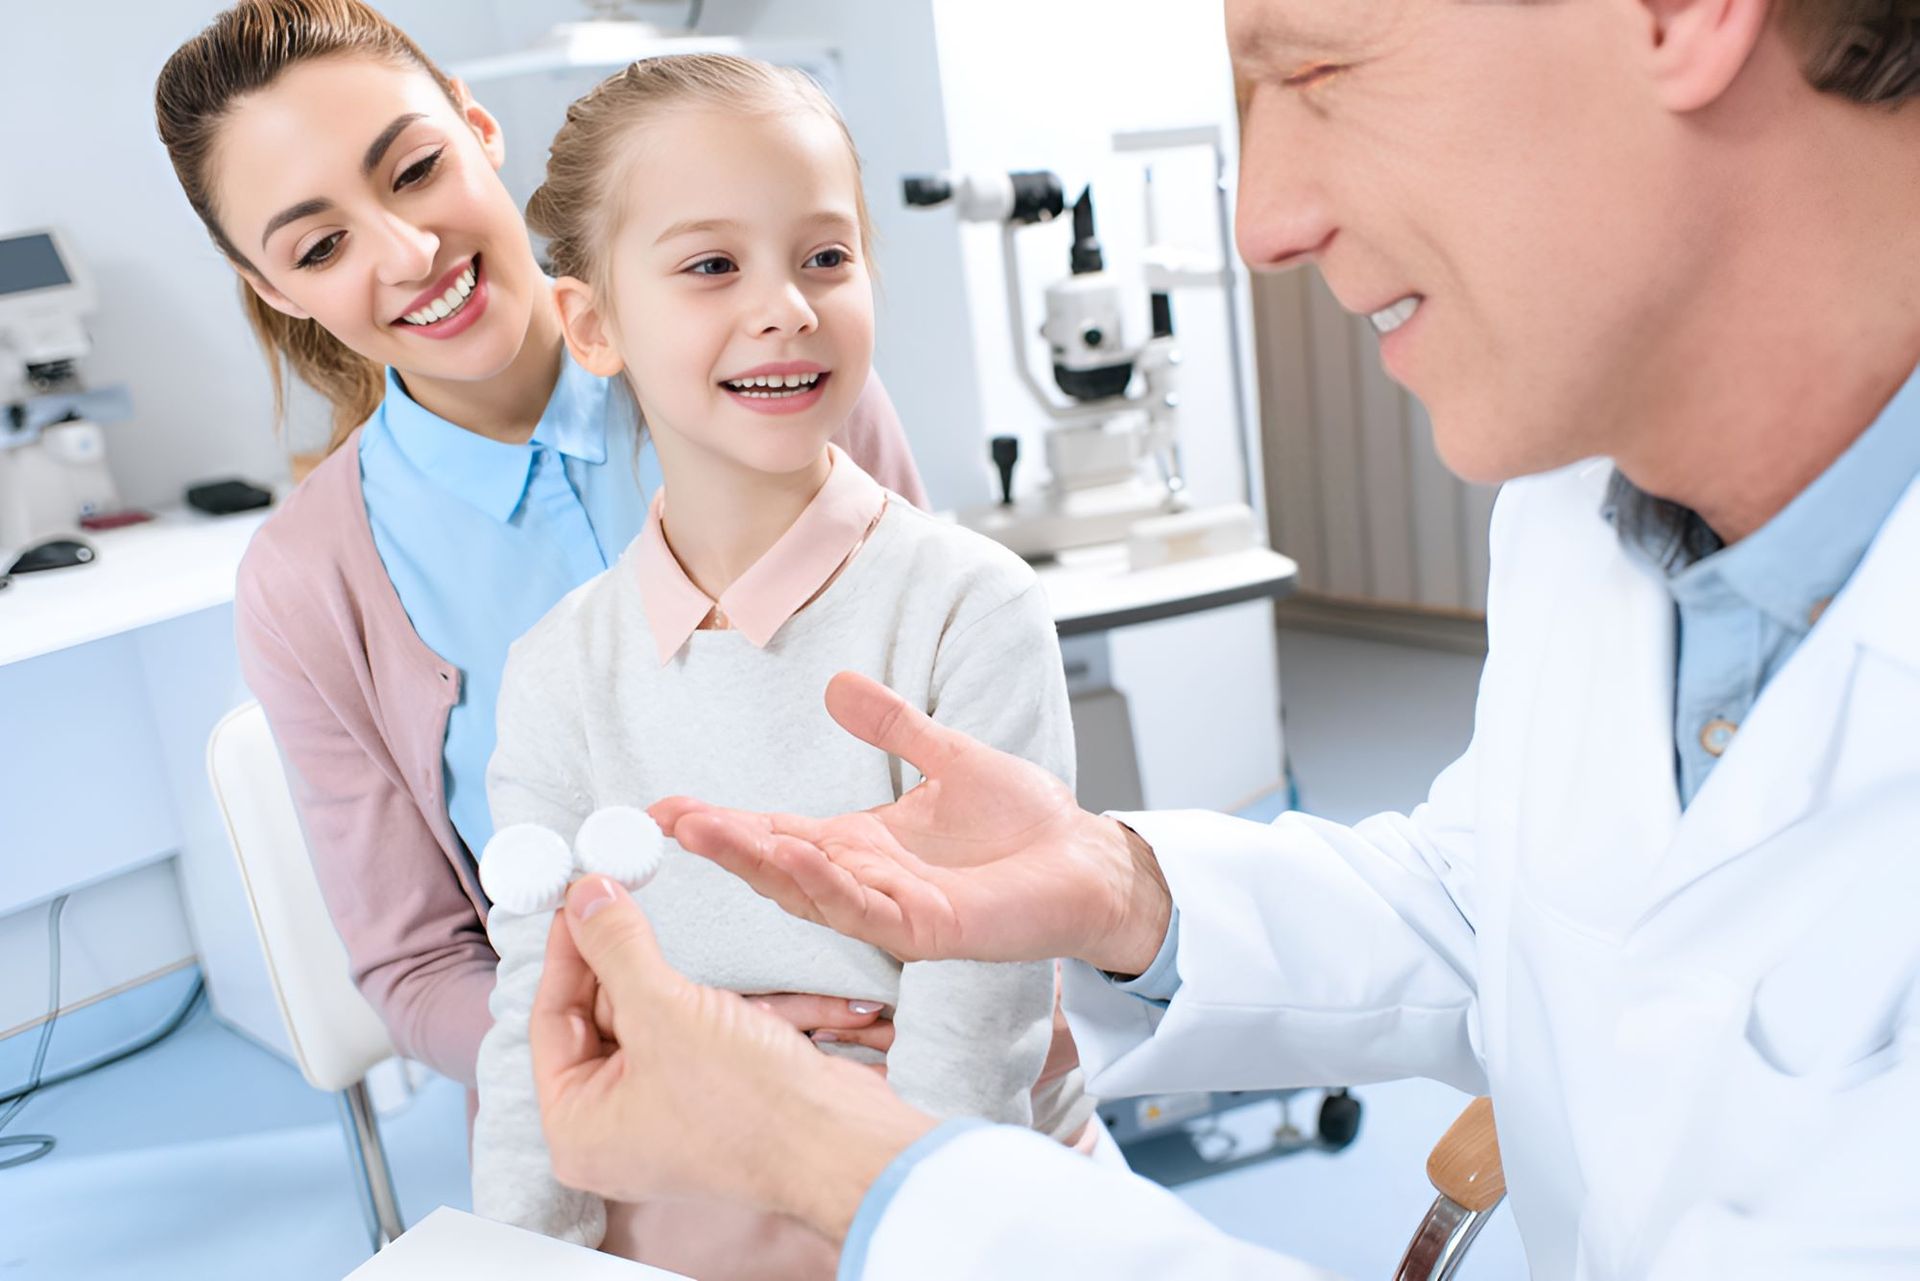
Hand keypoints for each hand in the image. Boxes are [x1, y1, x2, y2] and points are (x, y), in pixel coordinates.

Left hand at [529, 876, 934, 1240]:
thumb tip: (584, 898)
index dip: (566, 950)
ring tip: (659, 915)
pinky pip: (691, 1030)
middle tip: (619, 891)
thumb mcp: (663, 1010)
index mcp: (578, 1126)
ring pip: (650, 1017)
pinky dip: (703, 997)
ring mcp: (666, 1109)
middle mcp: (615, 1125)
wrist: (839, 1140)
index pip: (552, 1019)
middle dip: (617, 957)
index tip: (577, 897)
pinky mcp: (712, 1092)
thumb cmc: (746, 1107)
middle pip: (598, 1016)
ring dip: (665, 971)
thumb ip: (616, 947)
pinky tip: (716, 964)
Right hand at [652, 671, 1173, 976]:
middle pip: (775, 865)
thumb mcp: (949, 756)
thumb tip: (837, 684)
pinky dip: (826, 884)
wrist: (1088, 860)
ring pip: (808, 890)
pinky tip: (795, 856)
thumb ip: (893, 726)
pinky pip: (866, 910)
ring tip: (707, 831)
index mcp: (861, 846)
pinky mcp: (930, 930)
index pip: (775, 834)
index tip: (663, 806)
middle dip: (720, 843)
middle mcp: (866, 882)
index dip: (722, 822)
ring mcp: (893, 911)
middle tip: (665, 819)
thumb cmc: (1024, 824)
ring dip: (756, 862)